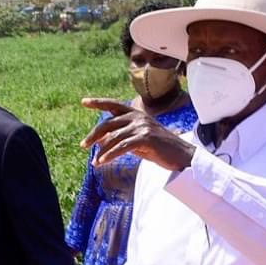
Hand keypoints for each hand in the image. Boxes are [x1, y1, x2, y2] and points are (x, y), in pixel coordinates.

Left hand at [79, 98, 194, 171]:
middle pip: (108, 123)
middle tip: (83, 145)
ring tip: (95, 162)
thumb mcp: (138, 139)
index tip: (84, 102)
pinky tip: (102, 161)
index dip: (98, 102)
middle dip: (94, 135)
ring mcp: (142, 126)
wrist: (182, 155)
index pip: (113, 105)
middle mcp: (138, 117)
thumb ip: (122, 137)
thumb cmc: (160, 148)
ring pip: (114, 137)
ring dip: (102, 151)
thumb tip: (101, 141)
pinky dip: (110, 154)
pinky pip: (122, 146)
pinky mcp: (146, 138)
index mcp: (136, 114)